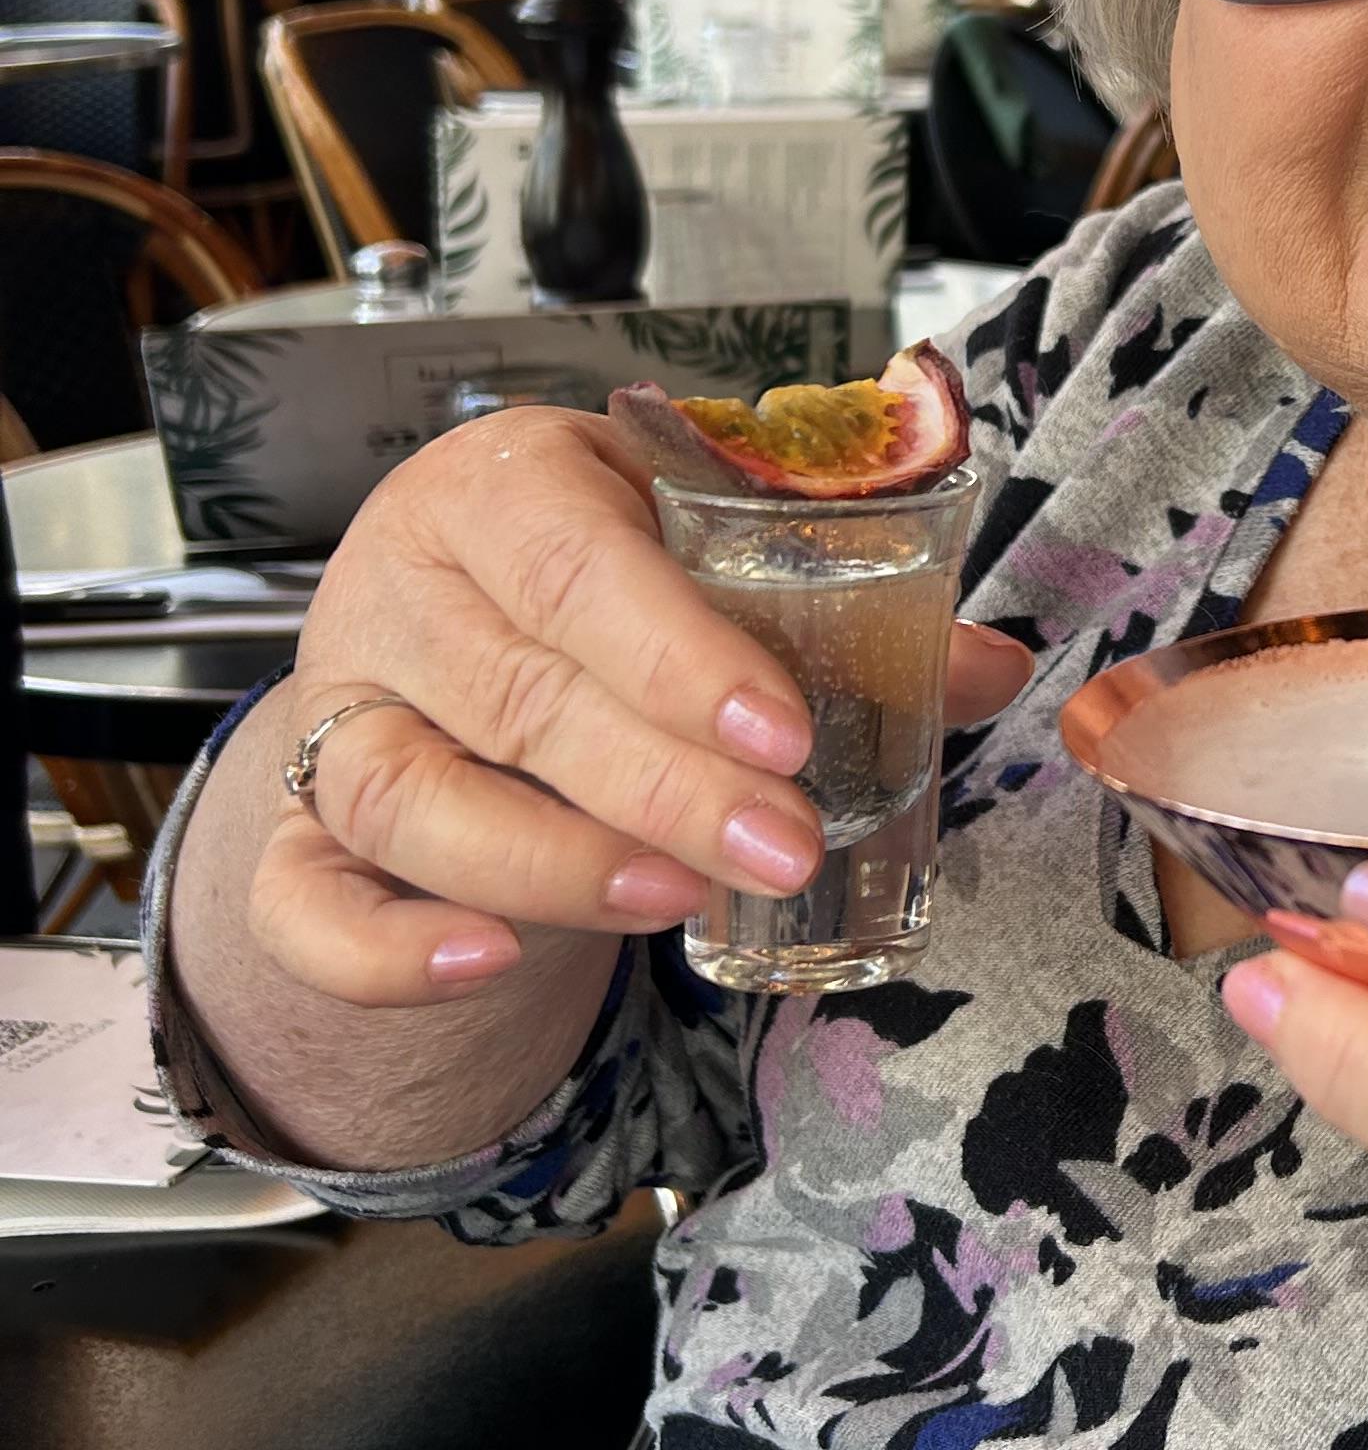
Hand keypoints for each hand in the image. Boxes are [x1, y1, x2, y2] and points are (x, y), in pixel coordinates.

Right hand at [253, 408, 1028, 1006]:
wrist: (469, 614)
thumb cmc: (604, 571)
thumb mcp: (710, 548)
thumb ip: (847, 607)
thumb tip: (991, 670)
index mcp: (506, 488)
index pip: (581, 566)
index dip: (683, 656)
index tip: (789, 736)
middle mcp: (402, 590)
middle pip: (514, 694)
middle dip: (661, 784)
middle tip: (786, 847)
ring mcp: (336, 707)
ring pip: (401, 795)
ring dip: (546, 861)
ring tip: (677, 898)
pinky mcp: (294, 823)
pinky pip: (303, 898)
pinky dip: (381, 946)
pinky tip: (488, 960)